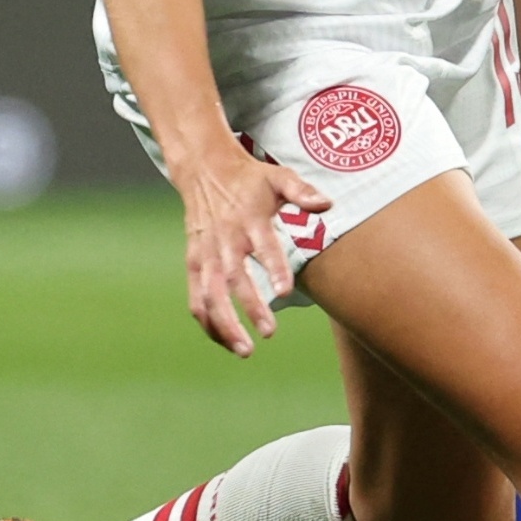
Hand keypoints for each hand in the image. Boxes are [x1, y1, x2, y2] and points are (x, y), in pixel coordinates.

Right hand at [177, 142, 329, 356]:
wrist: (204, 170)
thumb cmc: (249, 180)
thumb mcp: (277, 177)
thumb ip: (301, 191)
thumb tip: (326, 204)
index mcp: (248, 219)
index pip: (263, 246)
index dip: (274, 268)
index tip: (286, 291)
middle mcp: (225, 239)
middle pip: (234, 278)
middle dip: (250, 307)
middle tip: (269, 333)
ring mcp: (205, 254)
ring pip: (210, 294)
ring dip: (225, 324)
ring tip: (245, 350)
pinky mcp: (193, 263)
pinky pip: (196, 298)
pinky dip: (208, 323)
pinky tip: (226, 342)